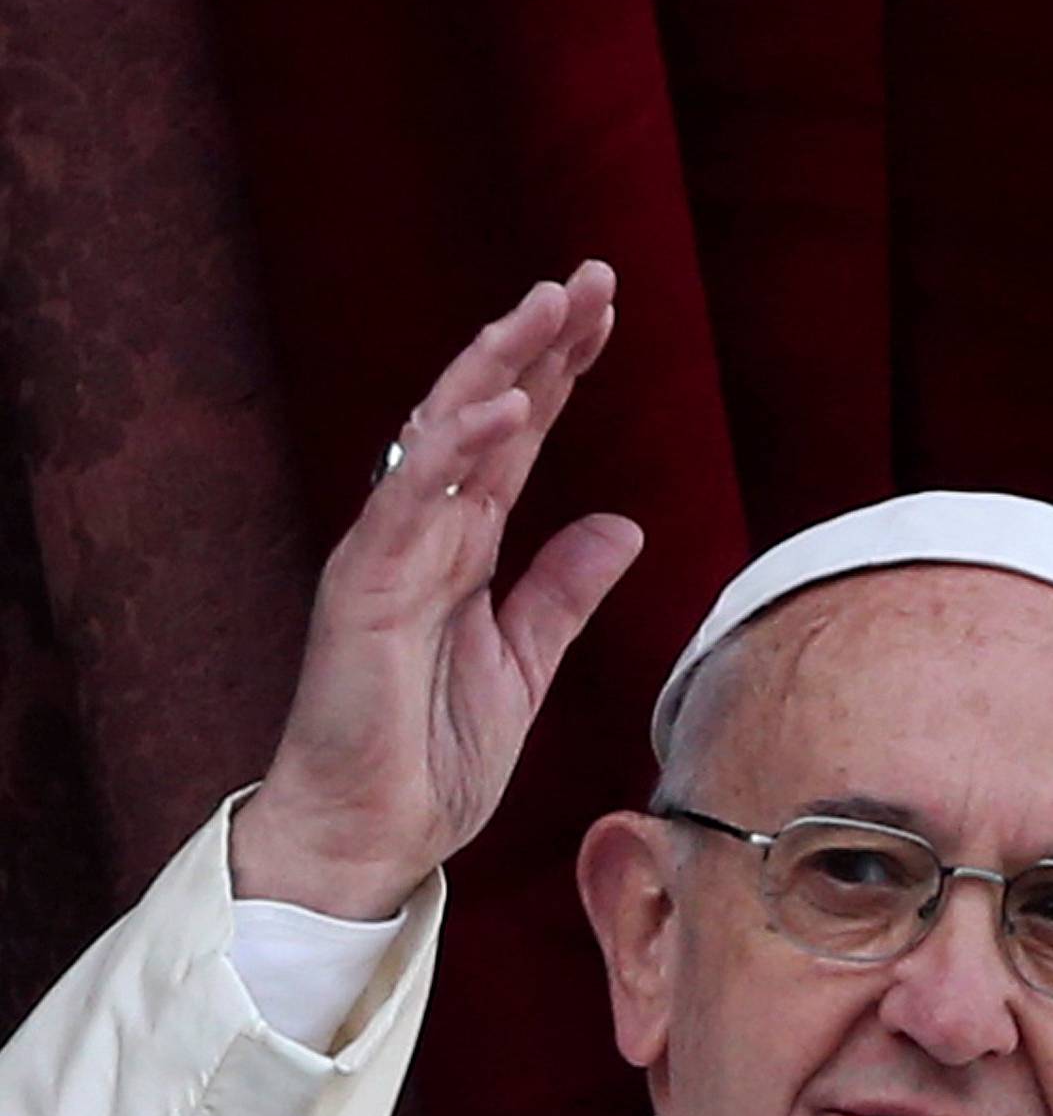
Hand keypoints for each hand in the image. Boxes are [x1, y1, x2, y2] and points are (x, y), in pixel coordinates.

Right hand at [231, 261, 643, 918]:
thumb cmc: (430, 760)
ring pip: (441, 434)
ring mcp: (390, 554)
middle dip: (535, 343)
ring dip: (496, 366)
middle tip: (591, 279)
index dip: (559, 374)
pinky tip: (505, 406)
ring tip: (550, 308)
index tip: (605, 316)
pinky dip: (457, 450)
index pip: (517, 439)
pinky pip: (411, 502)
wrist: (372, 836)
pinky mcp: (366, 588)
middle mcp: (424, 535)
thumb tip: (623, 525)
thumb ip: (564, 592)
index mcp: (464, 550)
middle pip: (483, 413)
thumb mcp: (525, 667)